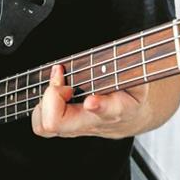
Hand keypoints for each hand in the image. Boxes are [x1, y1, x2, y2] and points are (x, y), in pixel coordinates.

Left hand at [31, 64, 146, 139]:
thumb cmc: (131, 94)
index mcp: (117, 109)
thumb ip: (131, 65)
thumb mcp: (138, 77)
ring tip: (60, 85)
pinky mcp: (63, 129)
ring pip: (44, 126)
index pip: (109, 111)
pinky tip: (55, 91)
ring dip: (45, 101)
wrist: (128, 119)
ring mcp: (75, 129)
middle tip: (64, 81)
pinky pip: (41, 124)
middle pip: (57, 123)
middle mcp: (92, 123)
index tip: (91, 101)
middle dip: (52, 97)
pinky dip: (42, 105)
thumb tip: (125, 50)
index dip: (99, 106)